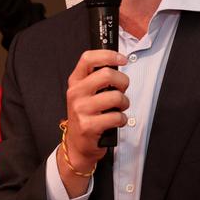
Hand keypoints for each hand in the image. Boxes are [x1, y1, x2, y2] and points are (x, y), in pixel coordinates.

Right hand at [60, 50, 129, 194]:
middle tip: (122, 89)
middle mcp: (76, 93)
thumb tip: (118, 63)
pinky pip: (116, 117)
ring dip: (124, 103)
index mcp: (75, 82)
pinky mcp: (89, 126)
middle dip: (123, 81)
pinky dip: (122, 119)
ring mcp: (81, 110)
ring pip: (115, 97)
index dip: (108, 55)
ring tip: (120, 108)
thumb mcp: (86, 94)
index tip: (122, 59)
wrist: (77, 145)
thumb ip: (97, 79)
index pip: (88, 58)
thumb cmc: (87, 116)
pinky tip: (116, 122)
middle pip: (106, 74)